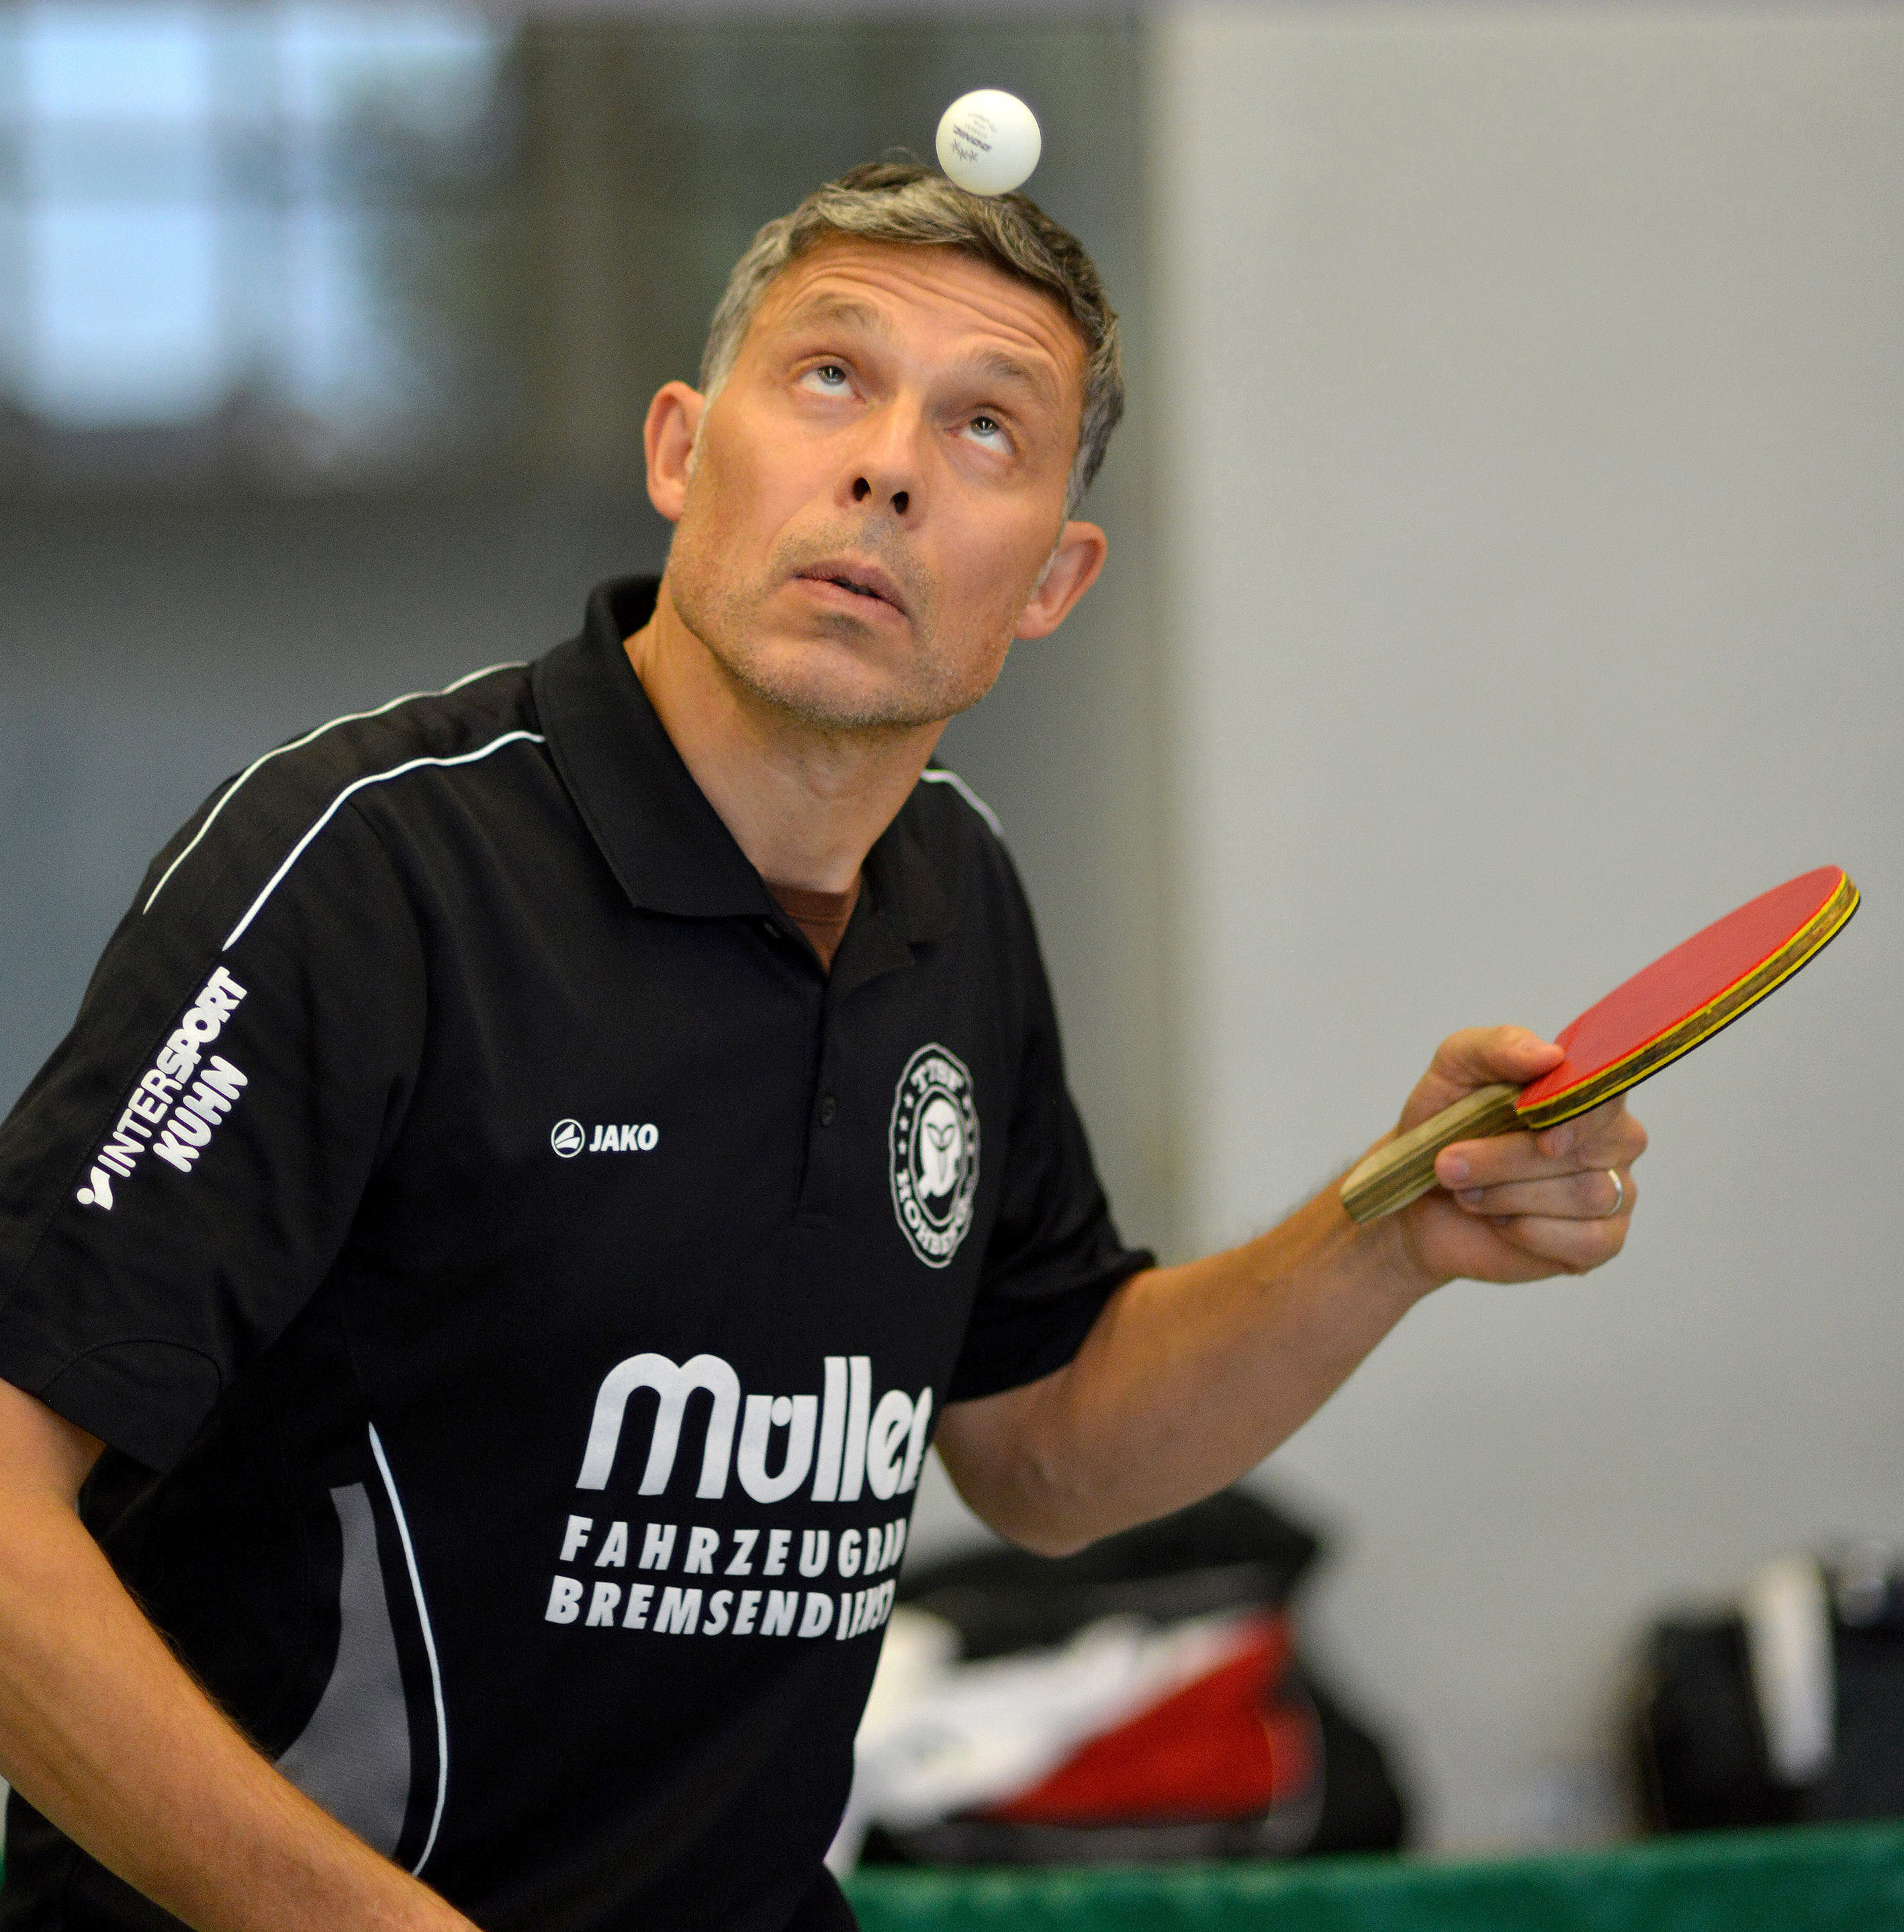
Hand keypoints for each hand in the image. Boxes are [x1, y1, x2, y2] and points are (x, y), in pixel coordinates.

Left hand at [1387, 1026, 1647, 1289]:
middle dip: (1507, 1160)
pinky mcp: (1602, 1241)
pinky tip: (1500, 1223)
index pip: (1610, 1092)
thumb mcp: (1453, 1071)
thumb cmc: (1444, 1127)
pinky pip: (1588, 1240)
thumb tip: (1549, 1054)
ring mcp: (1615, 1192)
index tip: (1537, 1131)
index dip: (1579, 1114)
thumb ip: (1497, 1047)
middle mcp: (1613, 1139)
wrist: (1419, 1199)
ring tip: (1467, 1193)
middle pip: (1588, 1149)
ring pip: (1586, 1194)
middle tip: (1449, 1164)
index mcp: (1587, 1090)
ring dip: (1509, 1195)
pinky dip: (1531, 1232)